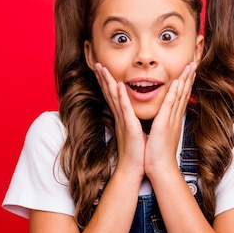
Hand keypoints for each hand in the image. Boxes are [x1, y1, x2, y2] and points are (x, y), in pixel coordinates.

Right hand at [94, 63, 145, 178]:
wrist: (134, 169)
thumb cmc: (136, 152)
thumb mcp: (134, 132)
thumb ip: (131, 122)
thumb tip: (132, 116)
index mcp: (122, 117)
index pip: (113, 96)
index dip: (107, 82)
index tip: (103, 69)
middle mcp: (120, 117)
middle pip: (109, 93)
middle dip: (103, 78)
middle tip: (96, 63)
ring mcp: (123, 121)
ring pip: (114, 98)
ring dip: (108, 82)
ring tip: (102, 68)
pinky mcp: (129, 127)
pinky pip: (124, 110)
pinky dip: (121, 97)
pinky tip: (119, 85)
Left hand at [144, 62, 196, 178]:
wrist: (159, 167)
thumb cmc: (158, 153)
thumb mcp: (161, 135)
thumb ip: (163, 125)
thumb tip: (163, 120)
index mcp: (173, 119)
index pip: (180, 98)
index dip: (185, 84)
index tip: (189, 72)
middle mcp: (175, 117)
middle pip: (184, 93)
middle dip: (189, 77)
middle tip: (194, 63)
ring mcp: (171, 119)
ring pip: (180, 95)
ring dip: (185, 80)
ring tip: (190, 66)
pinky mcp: (164, 123)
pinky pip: (170, 104)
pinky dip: (174, 92)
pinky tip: (178, 81)